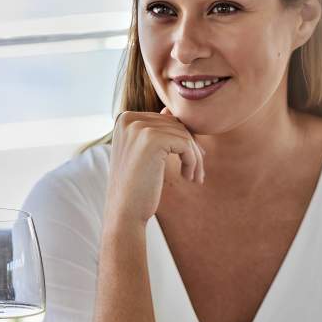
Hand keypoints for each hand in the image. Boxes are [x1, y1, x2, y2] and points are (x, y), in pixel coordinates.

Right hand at [105, 108, 204, 228]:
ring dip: (195, 157)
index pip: (165, 120)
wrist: (124, 212)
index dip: (183, 140)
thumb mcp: (143, 154)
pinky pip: (186, 144)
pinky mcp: (152, 139)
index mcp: (124, 119)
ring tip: (194, 177)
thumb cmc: (136, 186)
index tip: (192, 161)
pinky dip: (193, 161)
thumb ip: (154, 130)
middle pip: (176, 125)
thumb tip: (168, 109)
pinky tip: (188, 177)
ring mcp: (138, 127)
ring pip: (184, 134)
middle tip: (197, 172)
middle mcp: (129, 119)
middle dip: (192, 148)